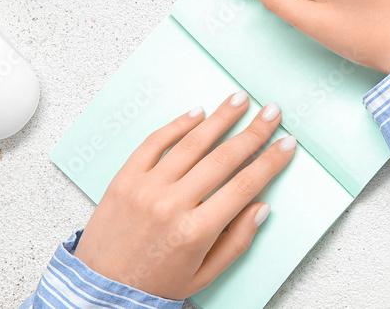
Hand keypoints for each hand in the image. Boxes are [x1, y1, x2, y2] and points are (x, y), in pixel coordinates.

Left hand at [74, 92, 295, 299]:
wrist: (102, 289)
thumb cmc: (156, 284)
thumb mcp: (204, 274)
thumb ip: (237, 242)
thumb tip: (261, 206)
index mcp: (195, 232)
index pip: (244, 185)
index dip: (270, 161)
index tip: (287, 143)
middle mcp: (172, 205)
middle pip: (223, 158)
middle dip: (253, 131)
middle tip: (272, 112)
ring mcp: (146, 188)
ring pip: (191, 144)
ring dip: (220, 118)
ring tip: (239, 99)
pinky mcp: (125, 179)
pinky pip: (154, 143)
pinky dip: (177, 125)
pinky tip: (197, 113)